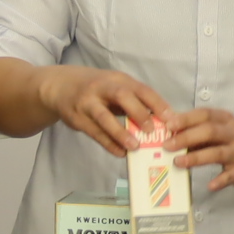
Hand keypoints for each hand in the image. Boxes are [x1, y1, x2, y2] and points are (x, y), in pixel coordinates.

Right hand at [38, 67, 173, 158]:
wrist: (61, 86)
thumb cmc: (97, 90)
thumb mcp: (115, 88)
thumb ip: (135, 102)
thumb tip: (161, 122)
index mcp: (119, 80)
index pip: (142, 89)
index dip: (158, 104)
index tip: (172, 119)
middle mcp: (103, 88)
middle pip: (122, 96)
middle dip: (138, 113)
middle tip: (151, 130)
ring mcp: (88, 102)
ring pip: (104, 117)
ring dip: (120, 132)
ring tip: (134, 147)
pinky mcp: (77, 117)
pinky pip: (94, 132)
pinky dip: (108, 143)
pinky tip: (119, 153)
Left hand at [164, 105, 233, 191]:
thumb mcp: (222, 131)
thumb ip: (199, 131)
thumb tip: (169, 133)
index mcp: (225, 120)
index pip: (205, 114)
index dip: (186, 118)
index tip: (168, 124)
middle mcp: (233, 133)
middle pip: (209, 131)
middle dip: (186, 137)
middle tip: (167, 146)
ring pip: (217, 153)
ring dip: (195, 158)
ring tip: (178, 163)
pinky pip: (230, 176)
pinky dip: (220, 181)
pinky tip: (209, 185)